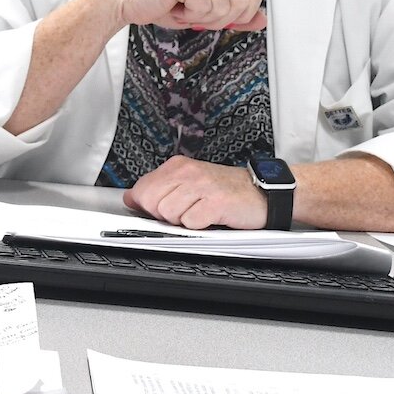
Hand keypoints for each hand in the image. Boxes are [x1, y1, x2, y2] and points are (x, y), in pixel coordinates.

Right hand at [111, 0, 266, 31]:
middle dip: (222, 20)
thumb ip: (234, 15)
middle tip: (197, 16)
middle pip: (244, 1)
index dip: (242, 14)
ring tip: (184, 10)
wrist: (126, 0)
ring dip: (203, 18)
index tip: (218, 18)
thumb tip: (261, 20)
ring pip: (225, 7)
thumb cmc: (162, 3)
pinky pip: (205, 7)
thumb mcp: (205, 11)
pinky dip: (190, 16)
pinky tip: (176, 7)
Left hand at [121, 156, 267, 229]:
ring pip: (169, 214)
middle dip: (165, 215)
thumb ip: (159, 189)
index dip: (148, 207)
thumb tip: (131, 197)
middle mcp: (188, 172)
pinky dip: (200, 227)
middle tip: (186, 212)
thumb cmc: (226, 190)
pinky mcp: (215, 202)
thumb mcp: (188, 183)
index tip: (161, 210)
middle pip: (152, 204)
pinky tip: (211, 218)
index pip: (141, 189)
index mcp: (177, 166)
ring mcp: (202, 186)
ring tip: (201, 213)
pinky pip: (191, 223)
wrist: (262, 192)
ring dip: (184, 221)